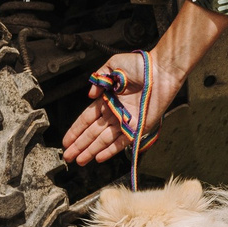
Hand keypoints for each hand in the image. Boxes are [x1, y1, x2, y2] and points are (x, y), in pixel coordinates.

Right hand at [65, 52, 171, 166]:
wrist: (160, 71)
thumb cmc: (140, 65)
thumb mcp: (112, 65)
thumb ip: (98, 80)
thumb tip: (89, 95)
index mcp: (106, 99)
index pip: (86, 119)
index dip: (76, 130)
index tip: (66, 141)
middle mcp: (114, 112)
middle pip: (92, 132)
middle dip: (79, 145)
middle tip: (68, 156)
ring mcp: (125, 121)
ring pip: (103, 140)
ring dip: (91, 151)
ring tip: (79, 161)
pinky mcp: (137, 127)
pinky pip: (121, 142)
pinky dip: (110, 151)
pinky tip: (98, 158)